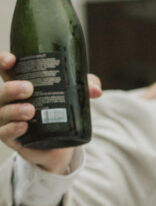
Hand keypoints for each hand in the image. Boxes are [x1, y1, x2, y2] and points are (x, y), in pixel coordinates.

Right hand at [0, 52, 101, 173]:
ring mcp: (8, 120)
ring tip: (31, 110)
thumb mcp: (73, 97)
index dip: (2, 61)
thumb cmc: (60, 112)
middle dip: (11, 88)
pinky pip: (4, 133)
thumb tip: (96, 90)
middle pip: (1, 92)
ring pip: (2, 112)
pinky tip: (23, 127)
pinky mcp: (12, 138)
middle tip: (29, 89)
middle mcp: (9, 101)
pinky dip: (12, 129)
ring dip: (14, 110)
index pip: (5, 69)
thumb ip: (84, 88)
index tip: (11, 60)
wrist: (59, 145)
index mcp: (19, 84)